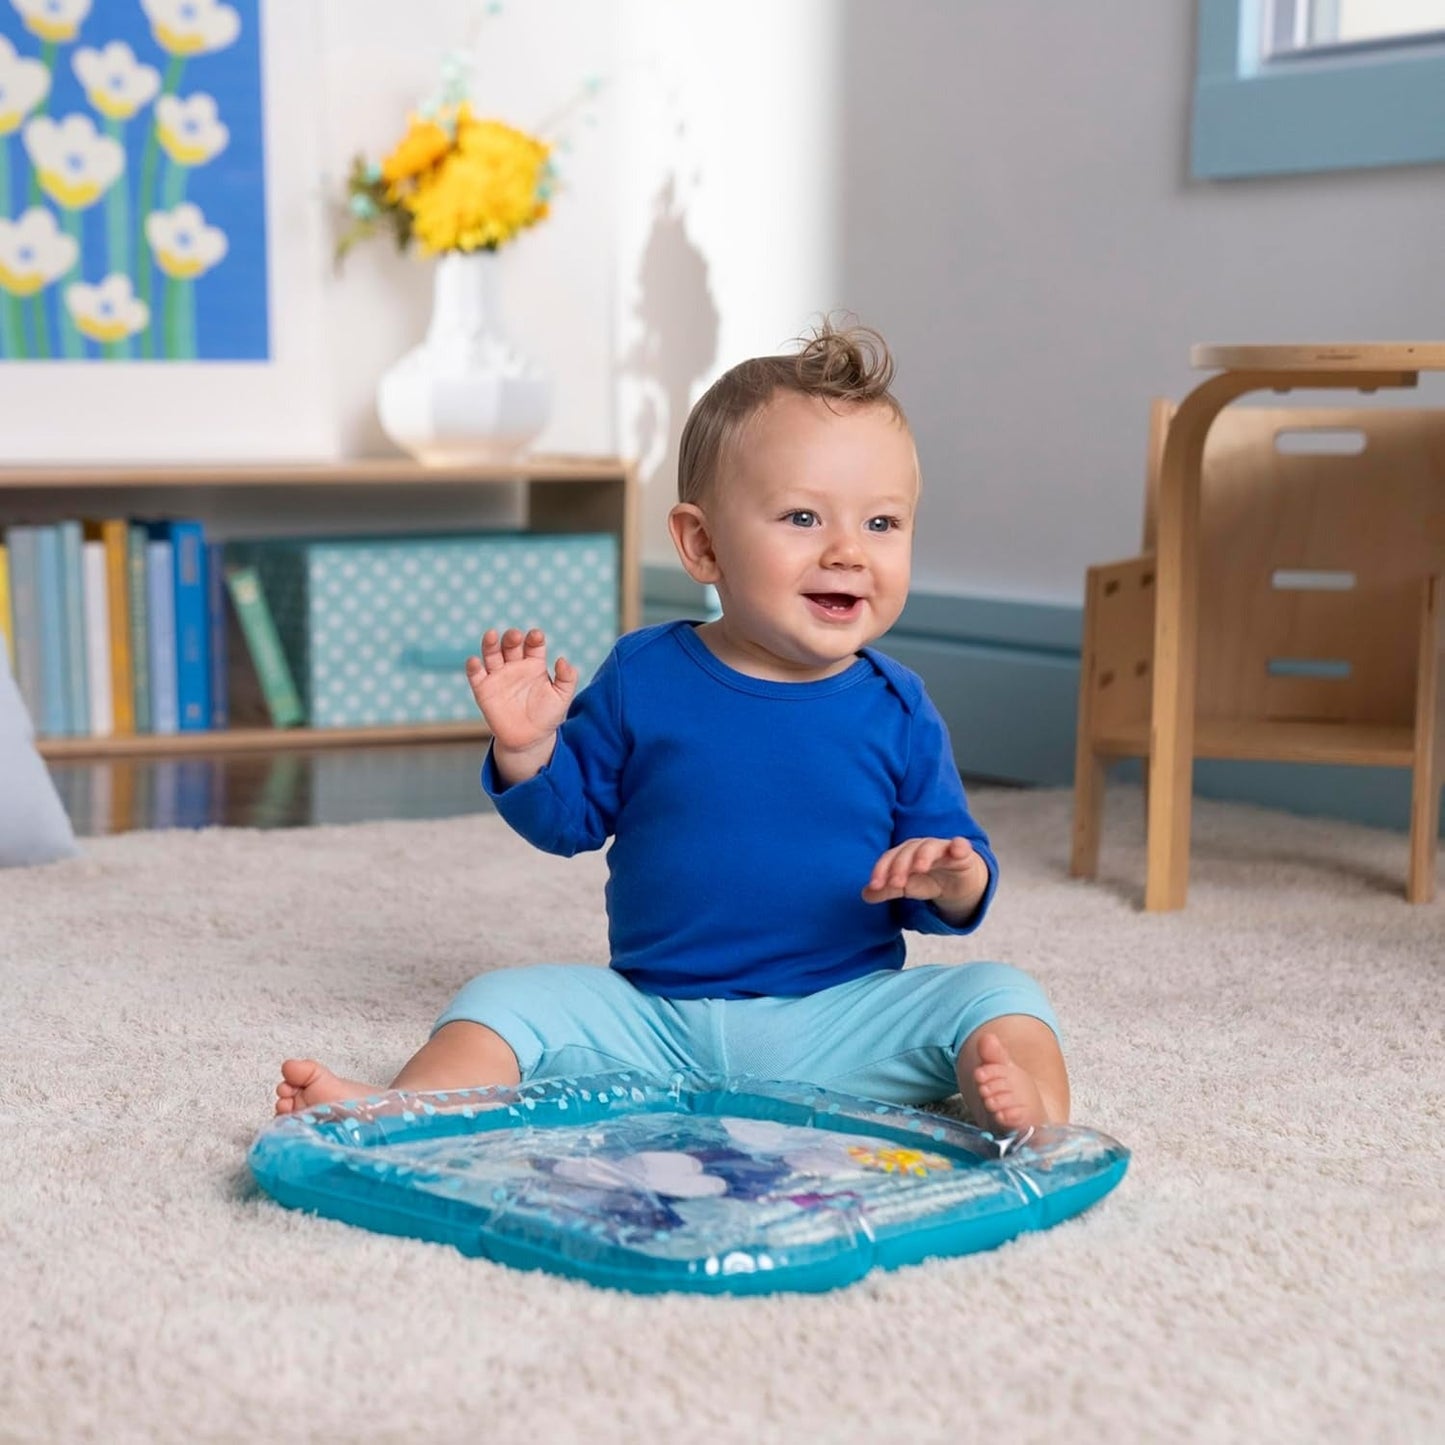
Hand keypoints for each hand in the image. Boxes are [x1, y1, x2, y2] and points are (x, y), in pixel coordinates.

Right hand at [465, 627, 576, 764]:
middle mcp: (515, 666)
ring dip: (490, 644)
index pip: (533, 645)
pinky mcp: (483, 690)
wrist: (530, 740)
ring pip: (491, 654)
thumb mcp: (562, 697)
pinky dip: (473, 667)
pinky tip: (474, 661)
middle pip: (511, 645)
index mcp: (534, 664)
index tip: (536, 636)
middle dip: (512, 638)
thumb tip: (562, 659)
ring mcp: (498, 676)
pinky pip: (476, 675)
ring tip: (491, 635)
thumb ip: (567, 678)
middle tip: (515, 636)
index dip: (534, 638)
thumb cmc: (547, 716)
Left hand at [862, 836, 988, 921]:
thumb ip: (886, 890)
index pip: (889, 858)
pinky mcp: (962, 853)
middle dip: (899, 867)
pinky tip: (957, 850)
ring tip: (920, 868)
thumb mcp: (906, 888)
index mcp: (904, 853)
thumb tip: (865, 894)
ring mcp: (942, 848)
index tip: (875, 886)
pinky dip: (959, 846)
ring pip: (930, 847)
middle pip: (907, 851)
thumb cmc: (928, 880)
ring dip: (923, 855)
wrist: (957, 882)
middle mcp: (920, 847)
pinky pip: (961, 846)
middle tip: (896, 884)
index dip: (880, 870)